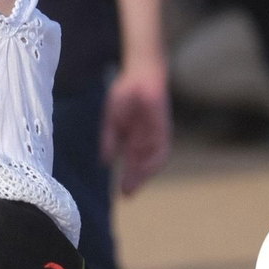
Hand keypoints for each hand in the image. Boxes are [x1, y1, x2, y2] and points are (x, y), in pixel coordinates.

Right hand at [102, 61, 171, 195]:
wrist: (140, 74)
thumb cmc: (126, 94)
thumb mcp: (112, 119)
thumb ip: (109, 140)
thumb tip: (105, 161)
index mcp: (134, 139)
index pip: (133, 163)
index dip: (129, 178)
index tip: (122, 192)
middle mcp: (147, 140)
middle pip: (143, 165)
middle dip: (135, 180)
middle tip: (126, 195)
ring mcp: (155, 134)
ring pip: (153, 160)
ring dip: (144, 173)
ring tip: (132, 184)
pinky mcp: (163, 127)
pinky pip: (160, 147)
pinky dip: (152, 159)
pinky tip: (143, 167)